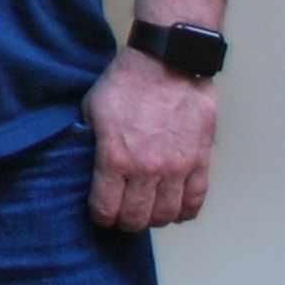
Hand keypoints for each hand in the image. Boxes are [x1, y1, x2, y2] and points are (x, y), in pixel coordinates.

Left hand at [84, 47, 217, 229]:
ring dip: (154, 218)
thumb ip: (90, 142)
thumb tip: (84, 163)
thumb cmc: (126, 82)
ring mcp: (177, 167)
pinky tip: (175, 208)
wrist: (166, 62)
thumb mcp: (91, 110)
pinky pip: (195, 200)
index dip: (101, 217)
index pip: (106, 209)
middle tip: (122, 216)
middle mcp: (147, 168)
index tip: (100, 215)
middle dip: (126, 222)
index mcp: (115, 158)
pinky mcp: (200, 160)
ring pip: (166, 214)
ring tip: (147, 211)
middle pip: (137, 218)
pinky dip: (184, 211)